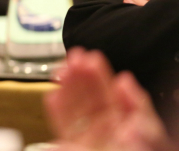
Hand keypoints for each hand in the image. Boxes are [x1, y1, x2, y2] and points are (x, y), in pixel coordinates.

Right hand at [46, 48, 172, 150]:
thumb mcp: (146, 138)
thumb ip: (141, 120)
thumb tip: (129, 92)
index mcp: (134, 134)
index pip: (122, 104)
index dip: (111, 83)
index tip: (99, 63)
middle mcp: (111, 138)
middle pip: (97, 103)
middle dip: (86, 78)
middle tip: (78, 58)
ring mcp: (89, 144)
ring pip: (77, 112)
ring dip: (69, 88)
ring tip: (63, 69)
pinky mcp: (72, 148)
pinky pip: (63, 127)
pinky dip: (57, 111)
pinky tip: (53, 95)